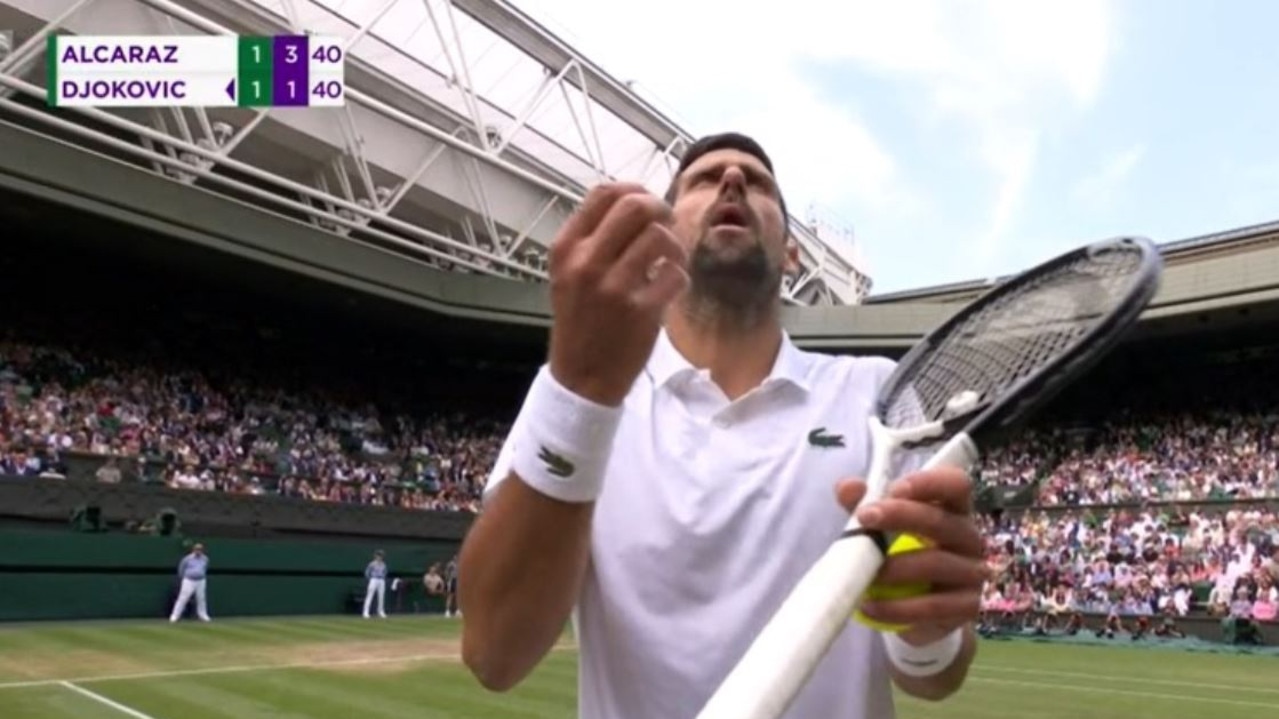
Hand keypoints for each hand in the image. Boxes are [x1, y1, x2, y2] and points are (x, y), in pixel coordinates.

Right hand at [547, 183, 688, 405]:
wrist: (582, 377)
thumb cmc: (580, 321)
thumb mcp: (569, 274)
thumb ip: (593, 239)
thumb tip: (635, 200)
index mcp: (566, 249)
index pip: (603, 193)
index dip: (633, 189)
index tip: (646, 203)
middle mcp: (586, 263)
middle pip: (635, 205)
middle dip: (660, 209)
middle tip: (668, 224)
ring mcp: (614, 287)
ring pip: (660, 236)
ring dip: (674, 245)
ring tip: (670, 261)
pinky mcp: (641, 311)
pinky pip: (675, 274)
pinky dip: (679, 276)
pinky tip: (670, 286)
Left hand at [836, 467, 986, 645]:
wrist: (924, 612)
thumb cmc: (906, 556)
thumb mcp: (884, 529)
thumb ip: (866, 505)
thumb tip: (845, 488)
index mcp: (953, 510)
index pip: (956, 485)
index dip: (928, 483)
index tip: (894, 489)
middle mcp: (969, 538)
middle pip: (940, 521)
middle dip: (900, 515)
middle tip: (864, 518)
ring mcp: (972, 573)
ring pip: (936, 564)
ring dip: (895, 568)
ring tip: (864, 574)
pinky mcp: (967, 608)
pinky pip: (932, 607)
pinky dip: (897, 608)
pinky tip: (869, 606)